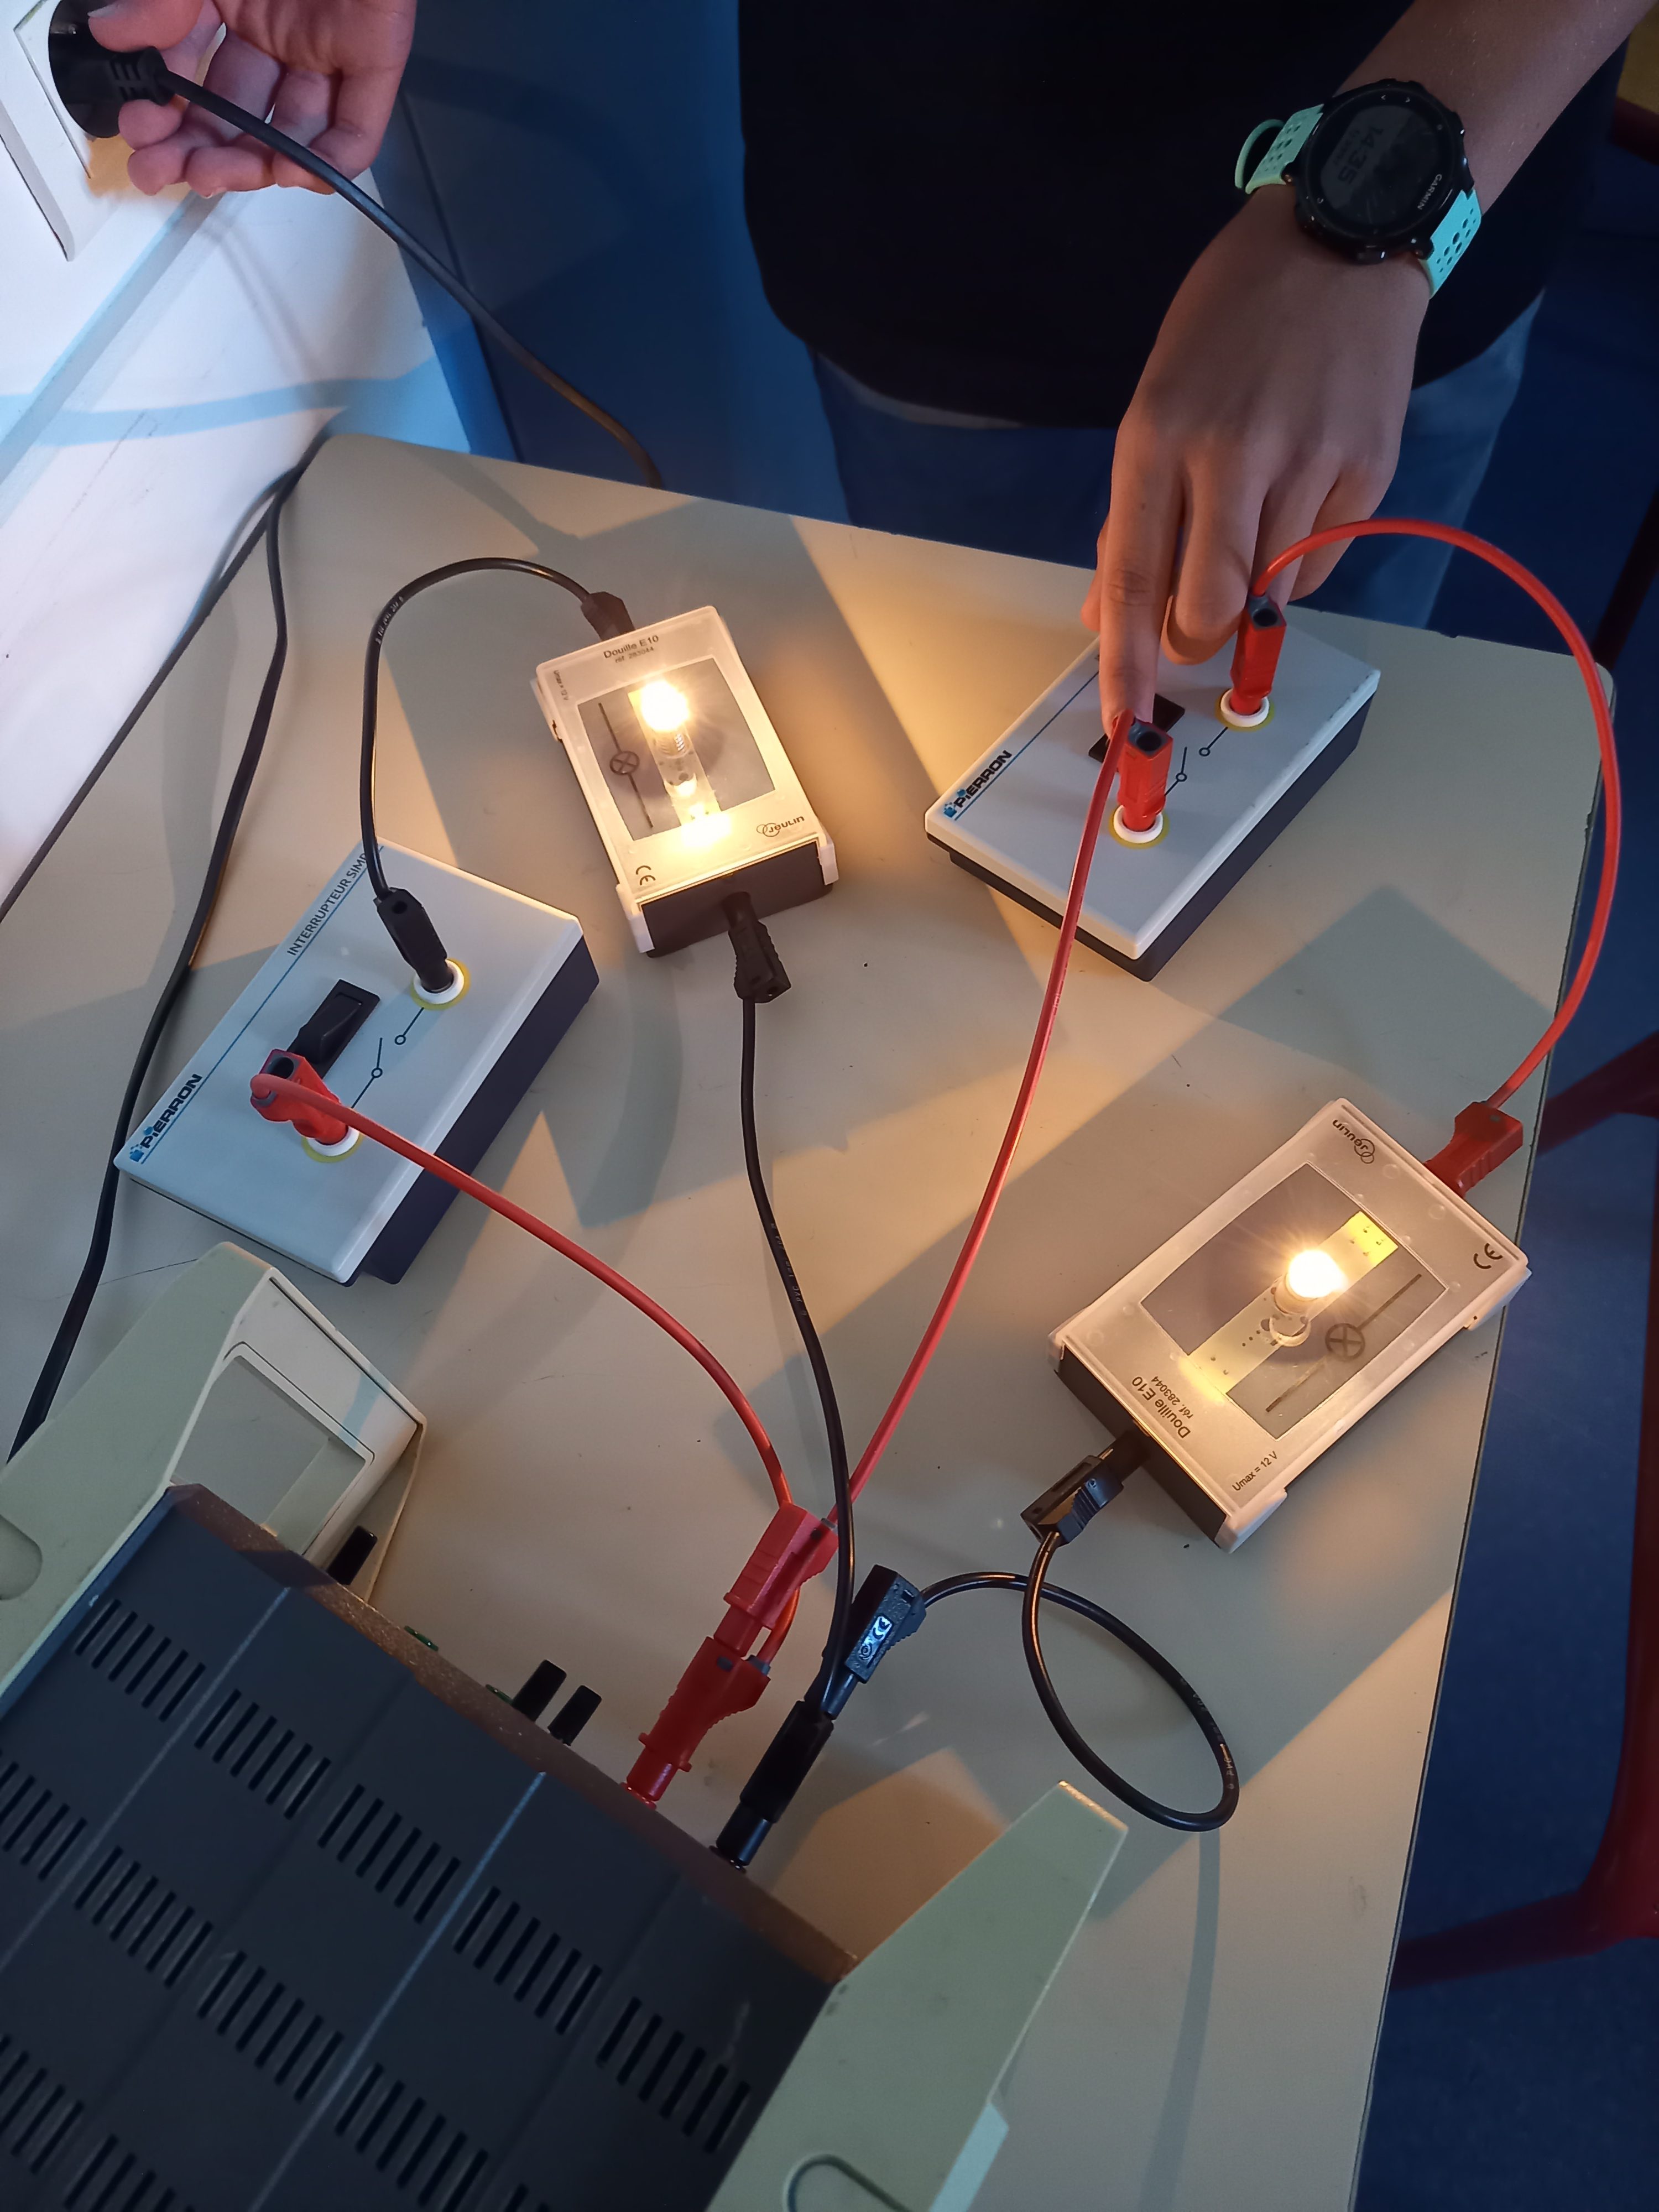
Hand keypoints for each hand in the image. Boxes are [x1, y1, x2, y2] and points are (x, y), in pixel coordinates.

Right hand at [89, 0, 416, 193]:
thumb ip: (162, 3)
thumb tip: (111, 33)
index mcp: (232, 4)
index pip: (196, 77)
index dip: (166, 113)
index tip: (137, 135)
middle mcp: (278, 35)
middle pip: (238, 115)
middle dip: (198, 150)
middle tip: (161, 173)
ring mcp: (326, 52)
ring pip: (291, 134)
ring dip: (249, 166)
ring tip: (210, 174)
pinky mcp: (375, 60)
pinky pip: (354, 130)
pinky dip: (323, 162)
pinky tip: (283, 170)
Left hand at [1082, 186, 1427, 725]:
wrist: (1347, 236)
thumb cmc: (1231, 321)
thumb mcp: (1158, 397)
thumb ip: (1134, 513)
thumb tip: (1107, 616)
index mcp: (1158, 438)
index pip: (1132, 579)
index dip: (1125, 663)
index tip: (1122, 723)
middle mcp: (1229, 456)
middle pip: (1206, 609)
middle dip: (1194, 637)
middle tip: (1194, 618)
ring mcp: (1306, 464)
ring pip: (1267, 593)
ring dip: (1250, 586)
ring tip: (1255, 513)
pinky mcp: (1367, 470)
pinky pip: (1320, 563)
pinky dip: (1299, 558)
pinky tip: (1300, 492)